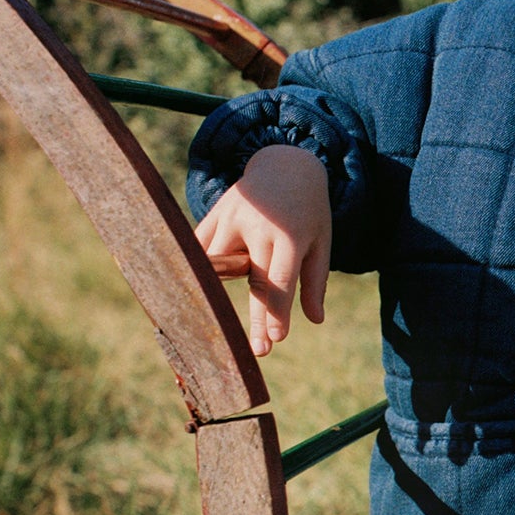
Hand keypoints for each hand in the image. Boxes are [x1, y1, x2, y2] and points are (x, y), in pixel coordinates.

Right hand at [194, 144, 331, 355]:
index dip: (276, 311)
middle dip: (255, 319)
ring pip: (221, 267)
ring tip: (226, 303)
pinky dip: (200, 270)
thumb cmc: (308, 210)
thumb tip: (315, 320)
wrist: (284, 163)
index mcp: (288, 233)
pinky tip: (193, 290)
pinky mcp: (213, 216)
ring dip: (225, 289)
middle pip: (252, 281)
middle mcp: (256, 226)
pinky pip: (202, 251)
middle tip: (259, 351)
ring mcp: (230, 219)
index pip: (279, 280)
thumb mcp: (321, 241)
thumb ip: (315, 280)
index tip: (275, 339)